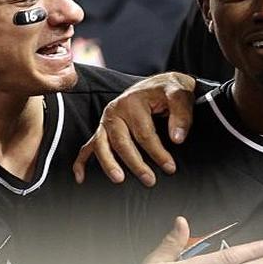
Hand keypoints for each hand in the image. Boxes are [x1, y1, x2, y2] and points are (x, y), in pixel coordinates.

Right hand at [73, 72, 197, 186]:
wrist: (159, 83)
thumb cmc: (169, 90)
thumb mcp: (179, 94)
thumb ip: (181, 115)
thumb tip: (177, 139)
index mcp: (132, 101)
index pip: (144, 133)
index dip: (157, 152)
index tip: (170, 167)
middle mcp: (115, 111)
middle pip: (121, 141)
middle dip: (135, 164)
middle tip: (149, 180)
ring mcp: (106, 121)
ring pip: (101, 145)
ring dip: (109, 164)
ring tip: (120, 179)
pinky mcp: (103, 129)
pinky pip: (88, 146)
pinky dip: (82, 162)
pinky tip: (81, 178)